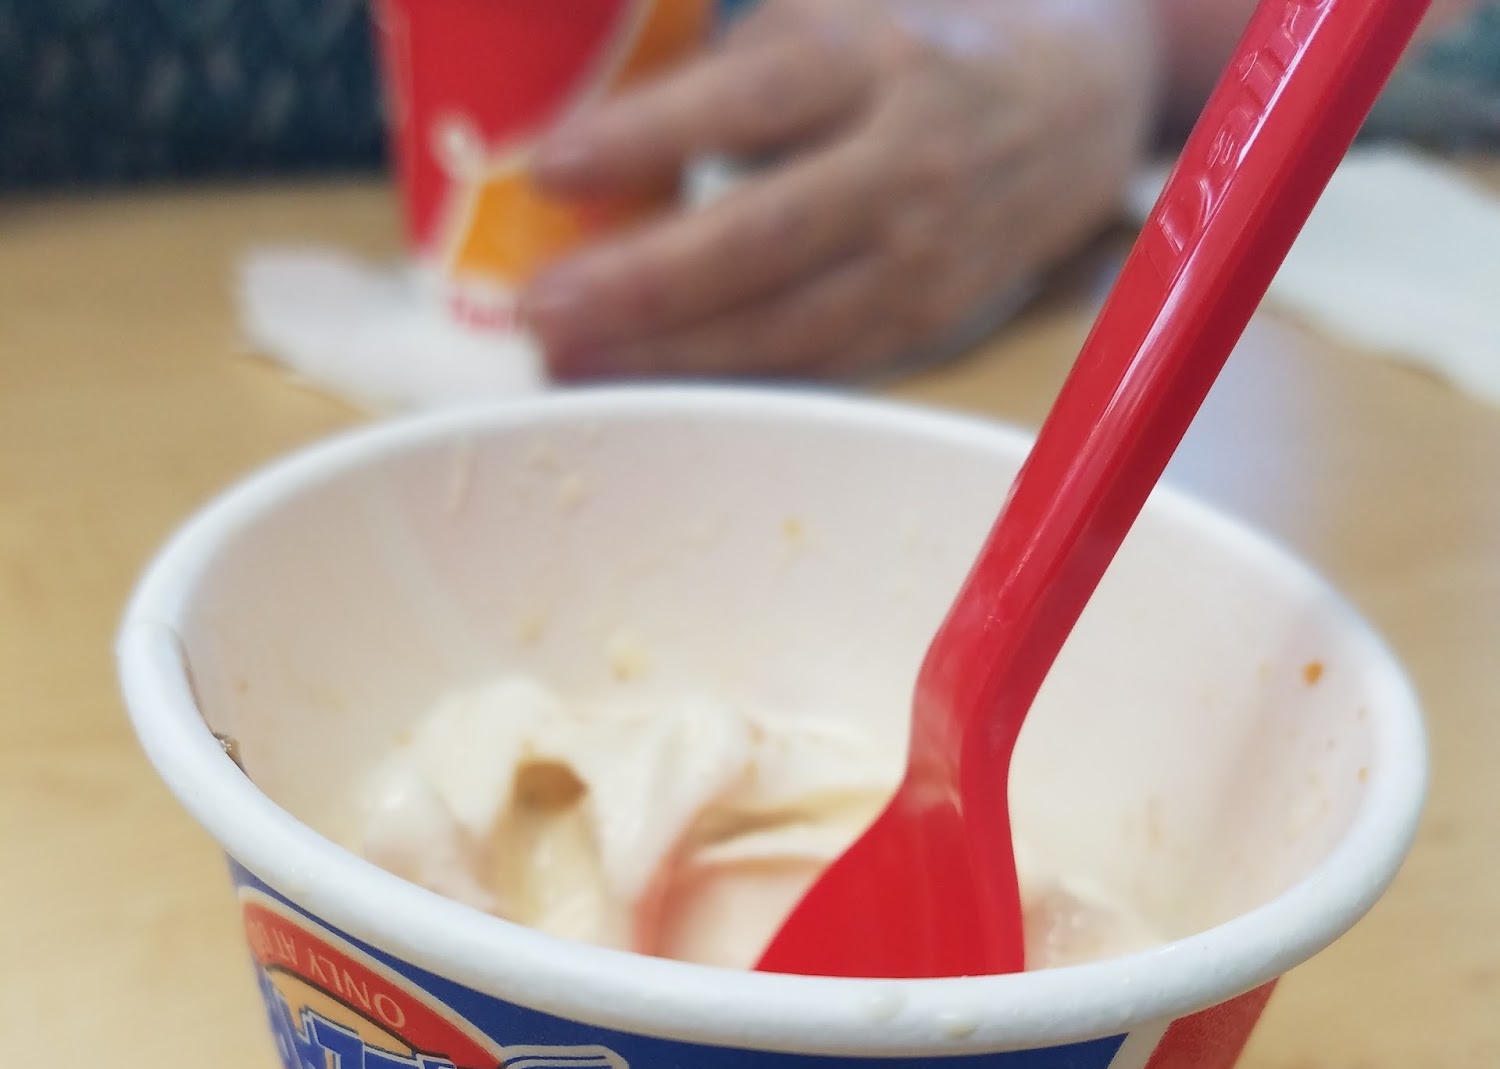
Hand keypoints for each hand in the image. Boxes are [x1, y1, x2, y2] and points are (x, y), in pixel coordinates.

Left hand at [519, 0, 1159, 380]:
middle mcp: (905, 167)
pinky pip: (812, 369)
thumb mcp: (840, 11)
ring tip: (571, 363)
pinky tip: (652, 386)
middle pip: (763, 239)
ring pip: (784, 328)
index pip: (752, 100)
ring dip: (670, 357)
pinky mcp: (922, 326)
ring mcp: (920, 261)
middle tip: (542, 311)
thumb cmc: (920, 49)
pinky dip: (728, 383)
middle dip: (643, 287)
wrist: (1075, 108)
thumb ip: (741, 61)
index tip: (551, 169)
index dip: (649, 137)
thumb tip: (603, 136)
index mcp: (876, 63)